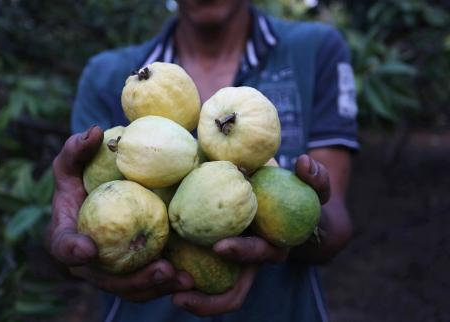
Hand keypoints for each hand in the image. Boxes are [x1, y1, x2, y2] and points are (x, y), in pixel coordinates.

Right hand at [47, 125, 192, 301]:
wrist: (101, 205)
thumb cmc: (82, 184)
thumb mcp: (73, 165)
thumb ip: (77, 150)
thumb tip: (95, 132)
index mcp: (67, 237)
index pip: (62, 246)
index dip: (71, 250)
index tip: (88, 248)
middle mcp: (87, 263)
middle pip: (106, 278)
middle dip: (134, 280)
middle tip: (162, 268)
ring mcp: (109, 272)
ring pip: (130, 288)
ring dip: (157, 288)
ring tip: (184, 279)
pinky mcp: (129, 274)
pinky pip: (146, 286)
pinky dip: (166, 286)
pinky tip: (190, 279)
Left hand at [171, 153, 331, 314]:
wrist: (286, 203)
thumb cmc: (297, 193)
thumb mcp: (312, 185)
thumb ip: (315, 176)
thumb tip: (303, 163)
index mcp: (273, 247)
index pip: (259, 256)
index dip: (242, 252)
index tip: (220, 245)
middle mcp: (252, 262)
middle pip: (234, 293)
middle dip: (208, 301)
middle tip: (178, 293)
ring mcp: (234, 264)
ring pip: (214, 294)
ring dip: (191, 298)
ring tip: (164, 292)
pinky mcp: (216, 257)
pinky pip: (200, 274)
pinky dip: (182, 275)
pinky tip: (160, 267)